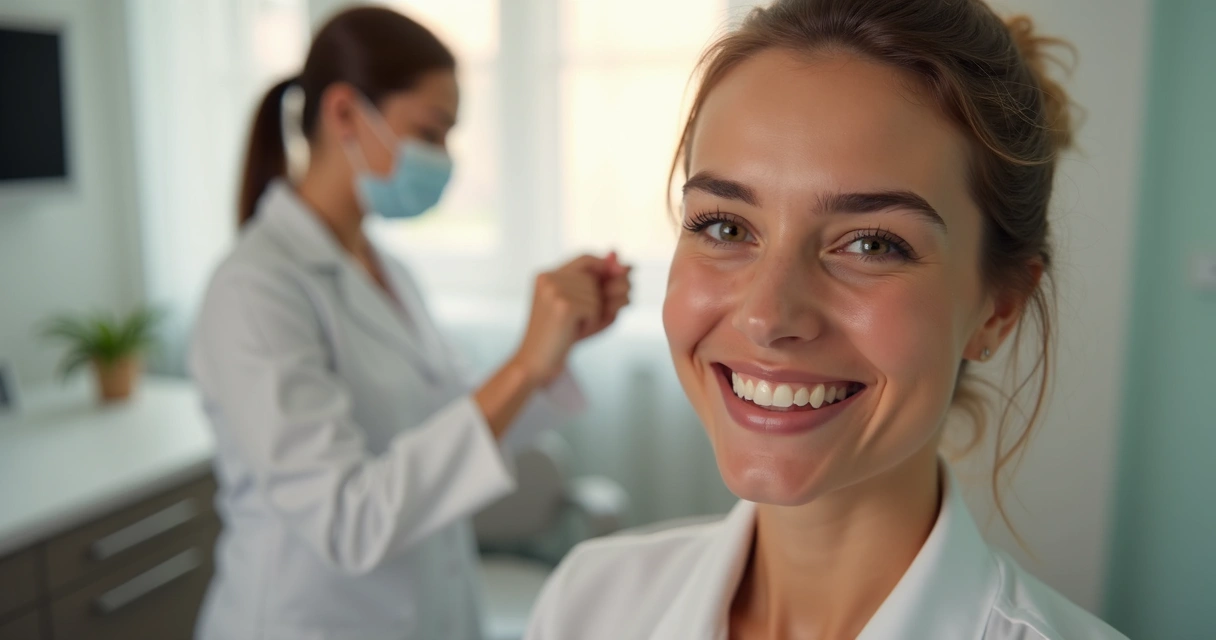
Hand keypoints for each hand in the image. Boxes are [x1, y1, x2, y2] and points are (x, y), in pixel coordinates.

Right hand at [511, 252, 631, 385]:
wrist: (536, 364)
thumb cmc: (562, 338)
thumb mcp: (584, 309)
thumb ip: (606, 286)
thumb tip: (629, 265)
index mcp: (547, 276)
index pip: (585, 258)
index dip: (606, 266)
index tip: (621, 276)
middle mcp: (548, 278)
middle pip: (593, 277)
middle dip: (599, 298)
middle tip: (582, 320)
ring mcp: (554, 290)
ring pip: (595, 293)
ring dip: (594, 313)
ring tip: (573, 327)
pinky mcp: (562, 305)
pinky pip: (595, 308)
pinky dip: (591, 322)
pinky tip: (574, 331)